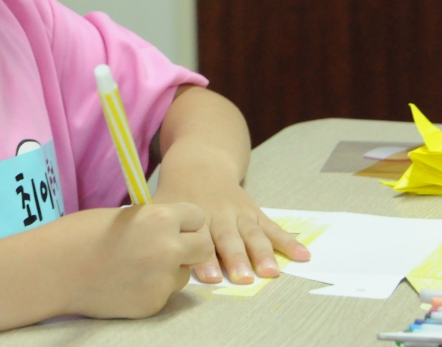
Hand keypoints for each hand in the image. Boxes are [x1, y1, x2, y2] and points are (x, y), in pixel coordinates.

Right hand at [54, 203, 210, 318]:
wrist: (57, 269)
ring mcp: (162, 280)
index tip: (172, 225)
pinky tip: (126, 283)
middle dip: (189, 247)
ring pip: (183, 274)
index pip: (197, 217)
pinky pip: (163, 294)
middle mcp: (169, 249)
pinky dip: (151, 289)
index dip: (185, 221)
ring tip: (137, 266)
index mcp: (161, 218)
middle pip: (202, 248)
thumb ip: (153, 223)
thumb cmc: (83, 234)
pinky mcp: (153, 304)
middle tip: (166, 248)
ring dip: (170, 270)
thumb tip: (171, 231)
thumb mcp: (125, 216)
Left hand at [153, 179, 309, 284]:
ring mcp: (239, 213)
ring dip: (263, 253)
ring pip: (252, 234)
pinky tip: (303, 256)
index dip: (204, 259)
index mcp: (195, 215)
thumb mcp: (163, 205)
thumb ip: (155, 226)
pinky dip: (288, 242)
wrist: (200, 164)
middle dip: (235, 258)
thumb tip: (138, 250)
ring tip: (272, 272)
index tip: (210, 277)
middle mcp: (218, 214)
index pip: (200, 240)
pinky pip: (273, 227)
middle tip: (243, 278)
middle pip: (228, 239)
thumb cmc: (177, 194)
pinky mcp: (255, 212)